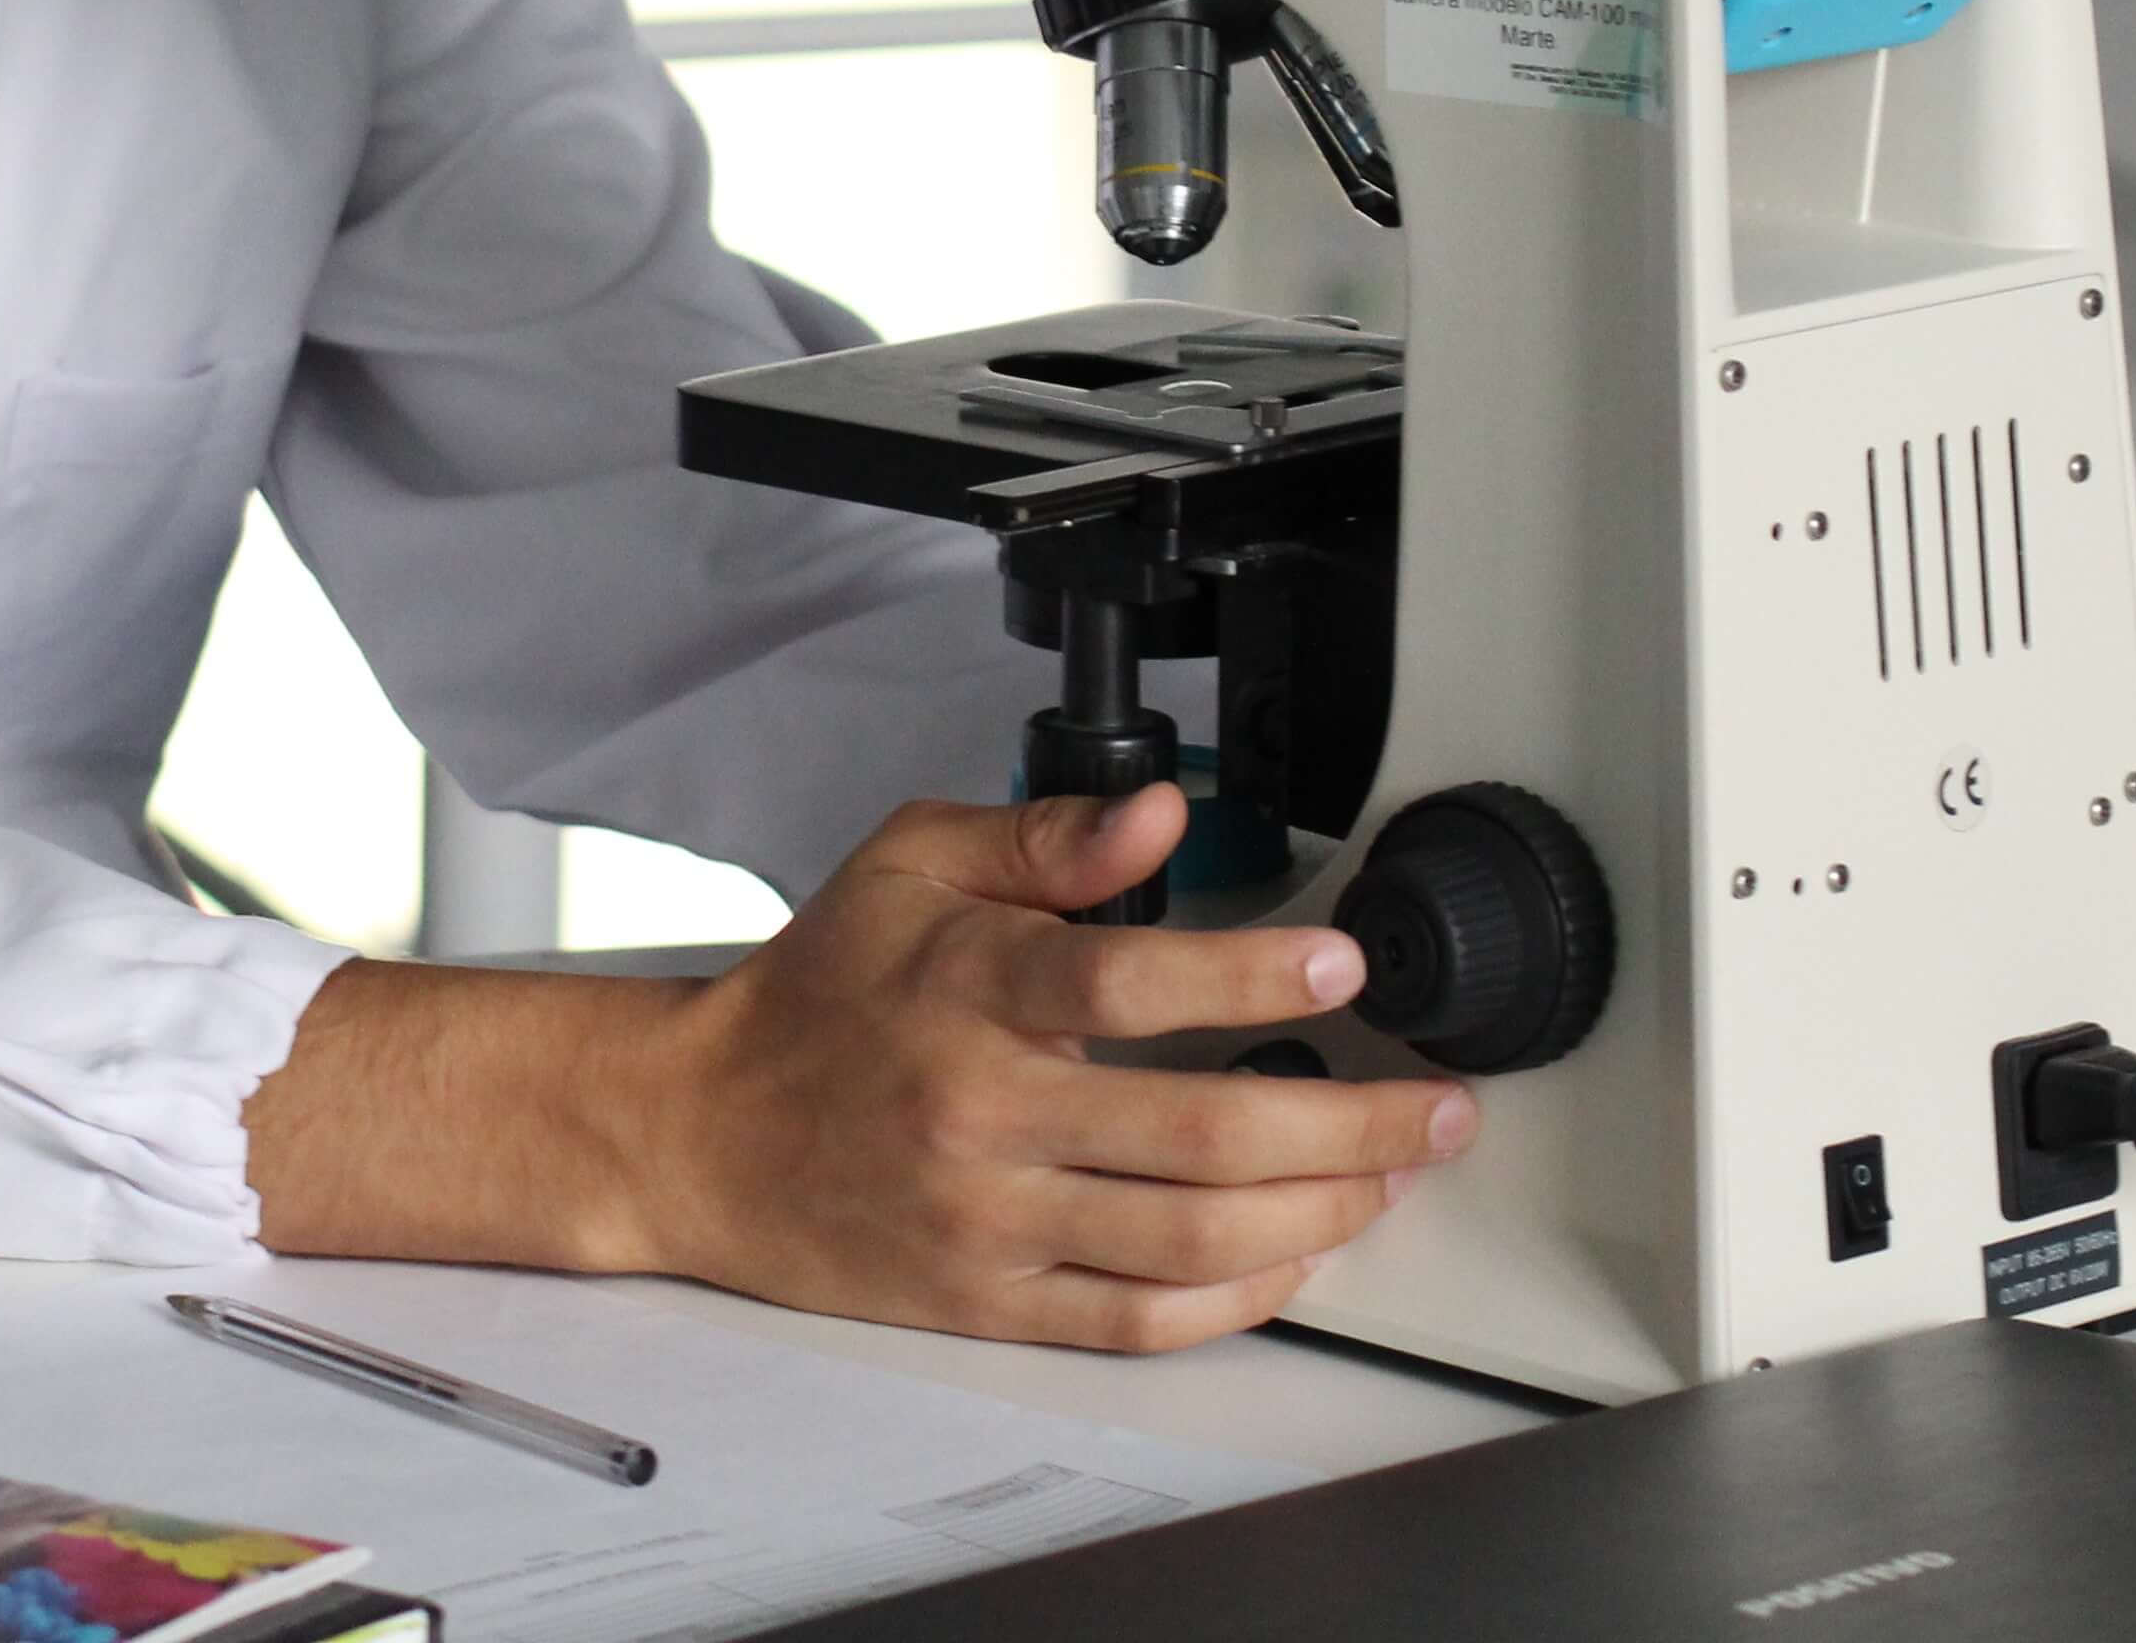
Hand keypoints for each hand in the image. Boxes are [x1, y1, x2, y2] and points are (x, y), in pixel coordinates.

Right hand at [245, 786, 1472, 1350]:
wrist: (698, 1132)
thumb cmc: (817, 993)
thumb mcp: (909, 864)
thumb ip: (1044, 836)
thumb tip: (1159, 817)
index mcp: (967, 988)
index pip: (1125, 982)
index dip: (1248, 970)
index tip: (1340, 960)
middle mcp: (982, 1111)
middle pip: (1200, 1133)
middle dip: (1352, 1122)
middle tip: (1436, 1107)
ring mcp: (987, 1219)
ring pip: (1191, 1237)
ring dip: (1320, 1212)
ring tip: (1391, 1177)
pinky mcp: (986, 1301)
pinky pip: (1138, 1318)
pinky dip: (1238, 1297)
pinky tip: (1298, 1255)